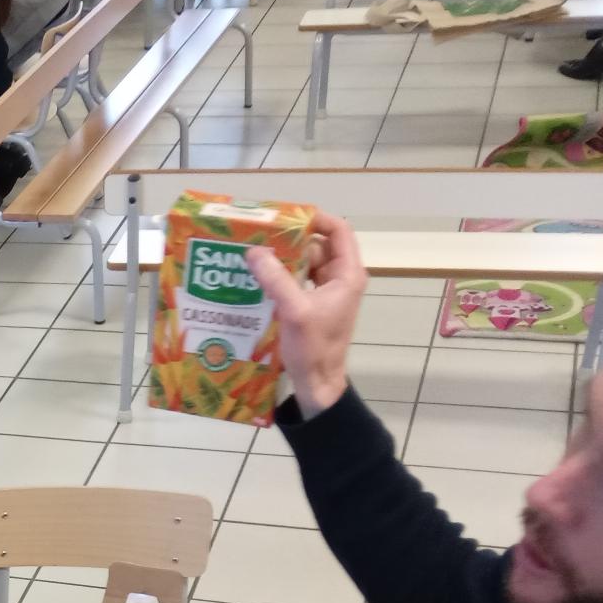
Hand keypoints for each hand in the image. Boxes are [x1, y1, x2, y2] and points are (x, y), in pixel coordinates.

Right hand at [247, 210, 365, 420]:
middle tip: (262, 235)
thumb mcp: (294, 310)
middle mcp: (340, 279)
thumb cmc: (314, 349)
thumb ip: (276, 279)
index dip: (316, 219)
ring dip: (282, 260)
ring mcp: (326, 293)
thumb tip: (254, 251)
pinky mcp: (311, 306)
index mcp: (347, 274)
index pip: (338, 230)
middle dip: (291, 240)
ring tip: (255, 255)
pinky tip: (257, 279)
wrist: (317, 384)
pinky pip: (296, 282)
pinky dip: (280, 278)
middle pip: (317, 246)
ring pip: (304, 264)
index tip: (287, 217)